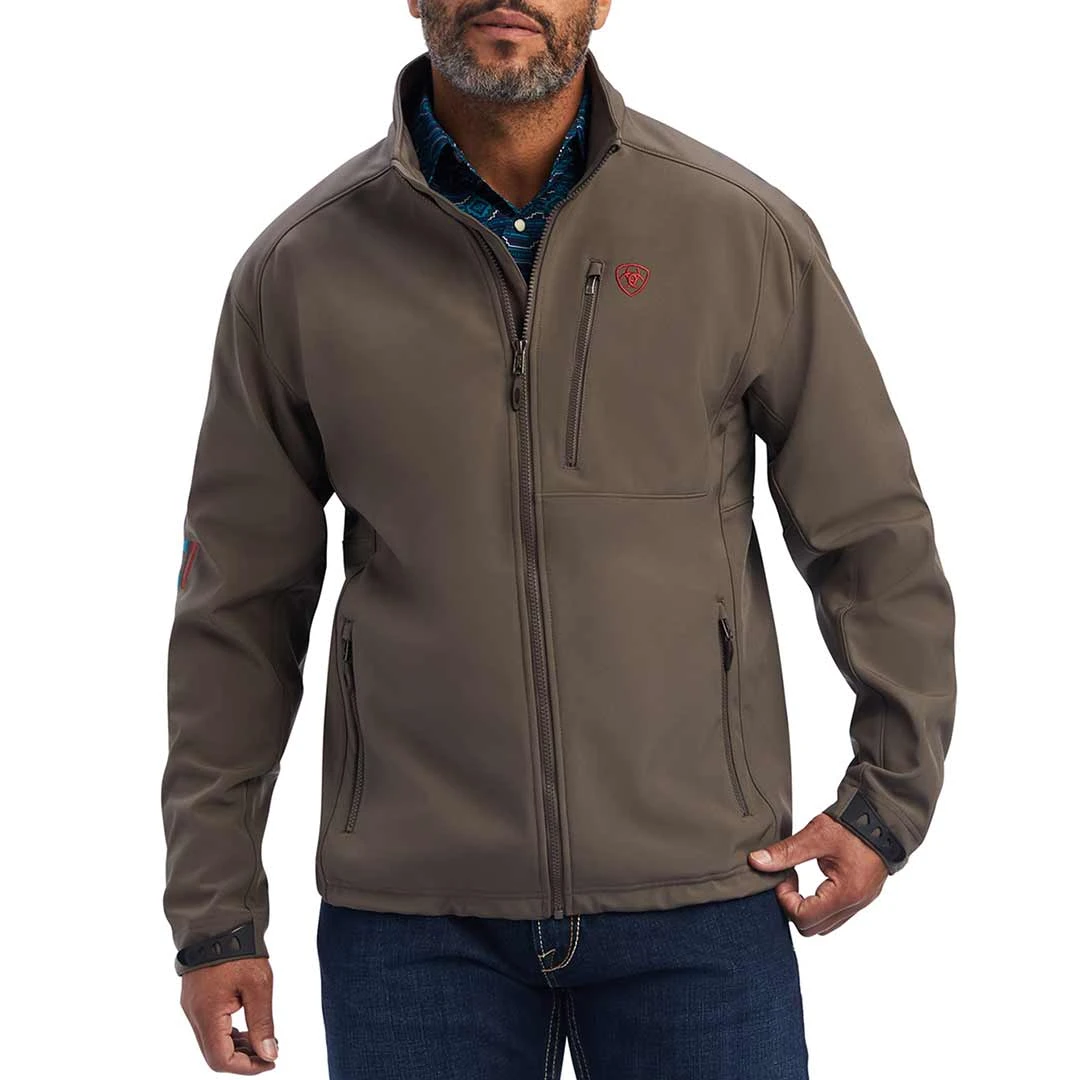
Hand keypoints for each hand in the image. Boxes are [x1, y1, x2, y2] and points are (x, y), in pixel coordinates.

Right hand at [180, 957, 277, 1072]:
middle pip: (214, 1055)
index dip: (247, 1067)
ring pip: (211, 1043)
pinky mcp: (196, 999)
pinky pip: (209, 1028)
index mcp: (207, 1014)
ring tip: (262, 1040)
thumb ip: (263, 1023)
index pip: (221, 1060)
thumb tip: (268, 1055)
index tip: (270, 1061)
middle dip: (243, 1060)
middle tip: (269, 1053)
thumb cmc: (240, 950)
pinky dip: (228, 1034)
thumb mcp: (259, 986)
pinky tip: (247, 1028)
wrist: (220, 921)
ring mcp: (192, 1007)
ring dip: (236, 1048)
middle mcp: (194, 1015)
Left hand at [747, 812, 887, 935]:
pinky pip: (835, 915)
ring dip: (806, 908)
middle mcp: (854, 905)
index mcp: (845, 893)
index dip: (785, 900)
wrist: (882, 818)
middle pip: (812, 928)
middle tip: (789, 878)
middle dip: (793, 907)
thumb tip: (756, 861)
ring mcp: (860, 903)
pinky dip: (819, 904)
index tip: (784, 876)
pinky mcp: (861, 898)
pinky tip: (813, 882)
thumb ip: (786, 852)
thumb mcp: (816, 835)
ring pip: (824, 925)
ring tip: (800, 879)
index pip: (804, 918)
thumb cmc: (853, 826)